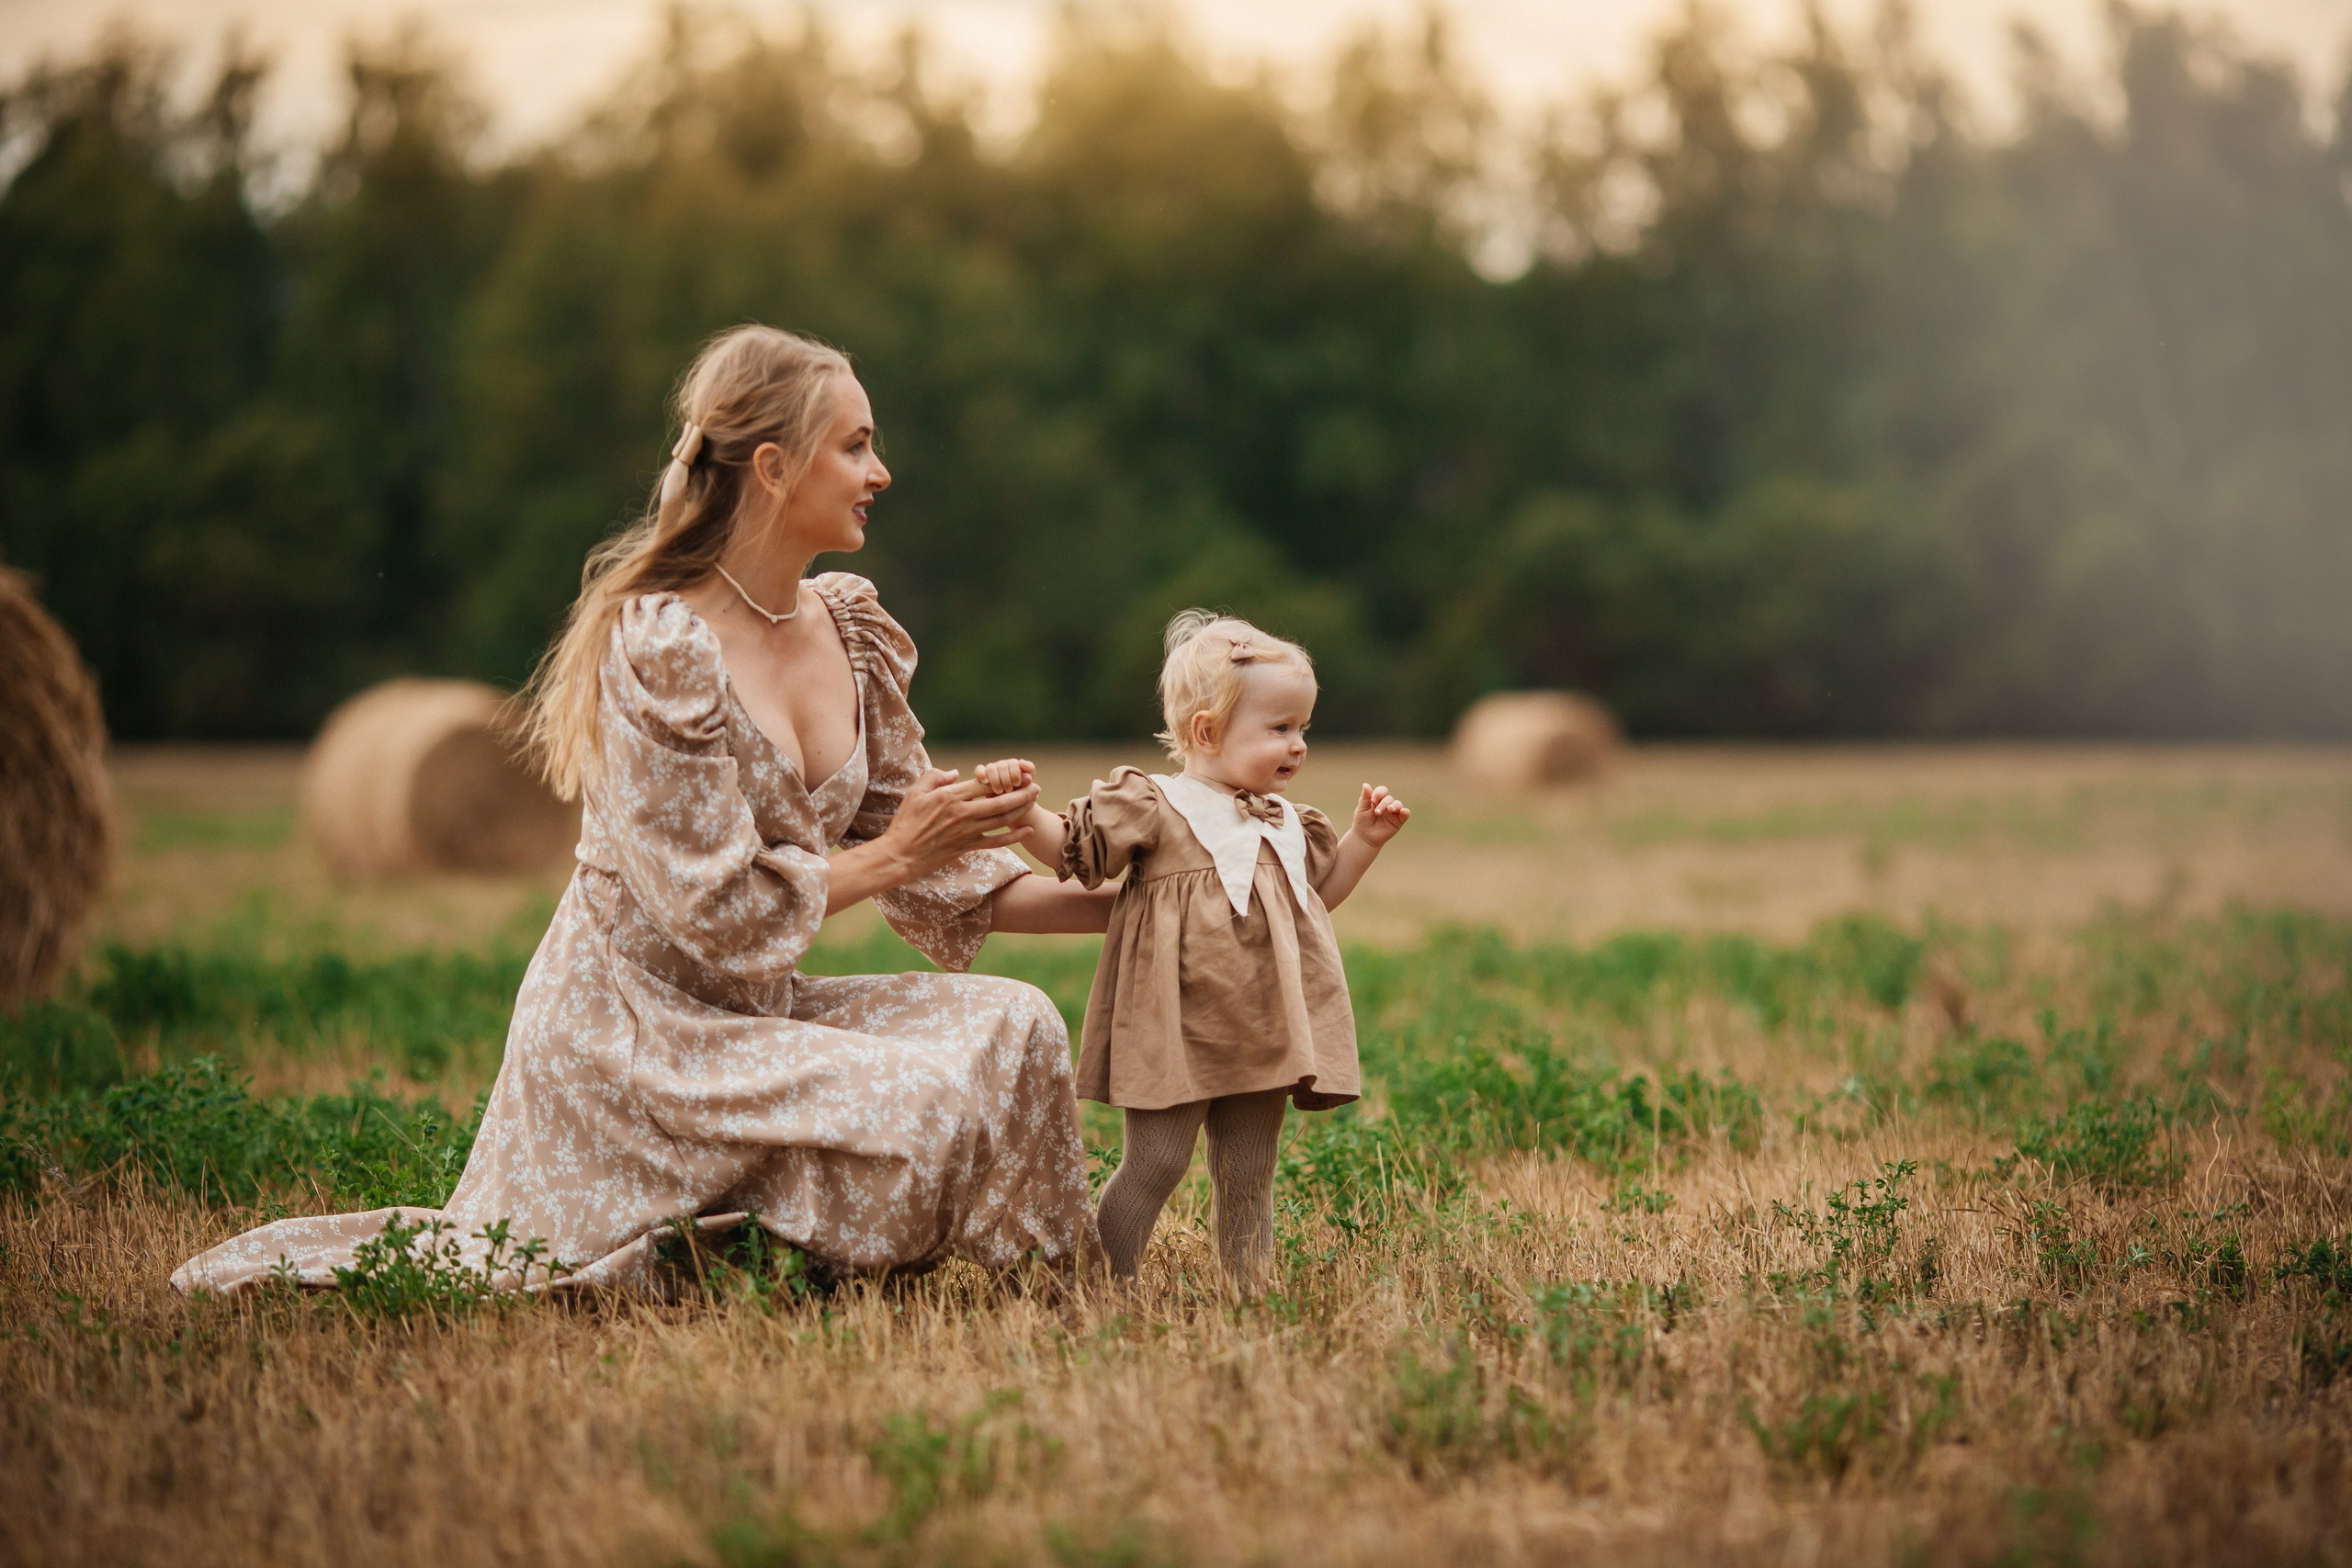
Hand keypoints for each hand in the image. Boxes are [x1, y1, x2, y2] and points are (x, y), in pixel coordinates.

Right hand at [878, 767, 1040, 878]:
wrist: (901, 855)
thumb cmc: (905, 822)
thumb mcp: (915, 793)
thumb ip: (935, 777)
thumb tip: (955, 773)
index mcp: (951, 796)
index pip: (983, 783)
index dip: (1003, 777)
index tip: (1016, 772)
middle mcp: (963, 813)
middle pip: (1000, 801)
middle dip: (1021, 793)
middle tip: (1035, 786)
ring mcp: (967, 831)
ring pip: (1001, 820)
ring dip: (1021, 810)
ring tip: (1034, 801)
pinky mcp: (968, 847)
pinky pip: (996, 842)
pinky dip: (1014, 837)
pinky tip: (1027, 831)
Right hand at [975, 757, 1034, 795]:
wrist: (1011, 808)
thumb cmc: (1021, 797)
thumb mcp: (1028, 789)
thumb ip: (1027, 777)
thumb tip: (1024, 768)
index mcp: (1015, 766)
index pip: (1014, 764)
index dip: (1015, 773)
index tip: (1017, 784)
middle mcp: (1003, 766)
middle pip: (1003, 766)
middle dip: (1006, 779)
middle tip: (1009, 790)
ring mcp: (992, 771)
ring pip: (991, 768)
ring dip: (995, 780)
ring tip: (999, 791)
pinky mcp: (981, 777)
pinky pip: (979, 770)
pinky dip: (981, 773)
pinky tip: (985, 781)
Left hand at [1352, 783, 1409, 846]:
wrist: (1365, 837)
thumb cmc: (1362, 821)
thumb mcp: (1362, 808)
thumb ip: (1365, 797)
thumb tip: (1365, 784)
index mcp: (1378, 799)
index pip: (1382, 791)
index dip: (1379, 793)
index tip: (1373, 800)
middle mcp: (1387, 804)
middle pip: (1389, 798)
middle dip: (1384, 803)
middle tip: (1377, 812)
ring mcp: (1393, 813)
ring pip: (1398, 804)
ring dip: (1394, 805)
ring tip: (1390, 810)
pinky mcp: (1398, 821)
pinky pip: (1405, 814)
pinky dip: (1405, 812)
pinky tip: (1403, 811)